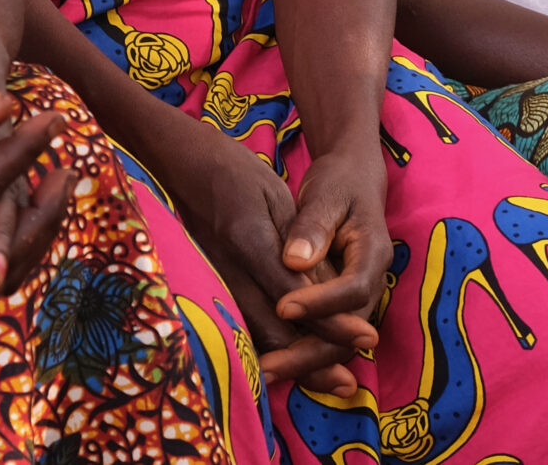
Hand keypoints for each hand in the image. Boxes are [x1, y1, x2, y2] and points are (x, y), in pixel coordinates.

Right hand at [157, 115, 379, 394]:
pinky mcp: (207, 290)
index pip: (297, 295)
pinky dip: (269, 350)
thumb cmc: (235, 173)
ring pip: (256, 337)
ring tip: (329, 382)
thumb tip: (328, 290)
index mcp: (248, 240)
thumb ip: (299, 244)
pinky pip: (241, 327)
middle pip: (275, 331)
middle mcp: (227, 270)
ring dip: (293, 364)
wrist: (181, 165)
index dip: (333, 322)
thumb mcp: (275, 197)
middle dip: (316, 359)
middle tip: (348, 383)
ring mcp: (213, 283)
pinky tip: (289, 365)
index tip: (366, 338)